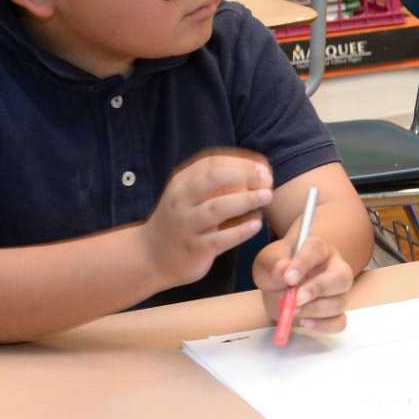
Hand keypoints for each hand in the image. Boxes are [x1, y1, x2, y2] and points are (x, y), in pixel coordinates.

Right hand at [139, 150, 273, 288]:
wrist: (151, 255)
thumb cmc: (183, 221)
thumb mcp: (192, 196)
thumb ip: (219, 183)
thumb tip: (260, 171)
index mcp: (181, 182)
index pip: (212, 163)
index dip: (241, 163)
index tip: (264, 168)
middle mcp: (181, 200)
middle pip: (213, 179)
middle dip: (244, 175)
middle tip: (267, 180)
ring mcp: (185, 225)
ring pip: (216, 208)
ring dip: (246, 200)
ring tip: (267, 196)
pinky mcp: (194, 249)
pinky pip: (219, 238)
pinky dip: (240, 231)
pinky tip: (256, 225)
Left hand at [254, 232, 356, 334]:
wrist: (277, 286)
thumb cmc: (276, 268)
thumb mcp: (267, 262)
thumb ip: (274, 264)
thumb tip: (284, 269)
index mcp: (318, 248)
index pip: (317, 249)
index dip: (304, 263)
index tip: (288, 278)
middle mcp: (334, 268)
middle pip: (342, 277)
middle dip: (319, 289)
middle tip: (296, 299)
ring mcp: (337, 292)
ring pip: (340, 302)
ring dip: (314, 310)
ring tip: (292, 311)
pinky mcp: (334, 312)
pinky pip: (339, 322)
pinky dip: (322, 325)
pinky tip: (304, 322)